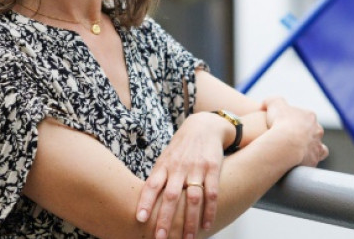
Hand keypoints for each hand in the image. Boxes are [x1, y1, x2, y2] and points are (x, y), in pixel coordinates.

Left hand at [136, 111, 227, 237]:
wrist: (204, 126)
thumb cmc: (181, 147)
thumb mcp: (166, 158)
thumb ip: (158, 177)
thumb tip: (144, 201)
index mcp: (164, 165)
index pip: (152, 185)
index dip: (146, 202)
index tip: (140, 218)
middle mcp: (179, 167)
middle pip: (171, 196)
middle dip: (166, 219)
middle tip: (161, 238)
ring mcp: (196, 168)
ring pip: (193, 199)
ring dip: (190, 221)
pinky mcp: (213, 168)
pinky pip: (212, 194)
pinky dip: (209, 211)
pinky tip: (206, 225)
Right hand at [262, 97, 328, 166]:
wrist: (286, 144)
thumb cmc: (280, 122)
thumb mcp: (273, 104)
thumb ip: (271, 101)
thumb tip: (265, 104)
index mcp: (310, 116)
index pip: (305, 117)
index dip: (294, 121)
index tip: (284, 126)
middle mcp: (317, 131)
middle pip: (313, 131)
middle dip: (305, 135)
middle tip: (290, 139)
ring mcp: (317, 146)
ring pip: (319, 147)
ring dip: (311, 148)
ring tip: (298, 152)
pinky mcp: (314, 160)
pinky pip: (313, 160)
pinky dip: (308, 161)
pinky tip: (298, 162)